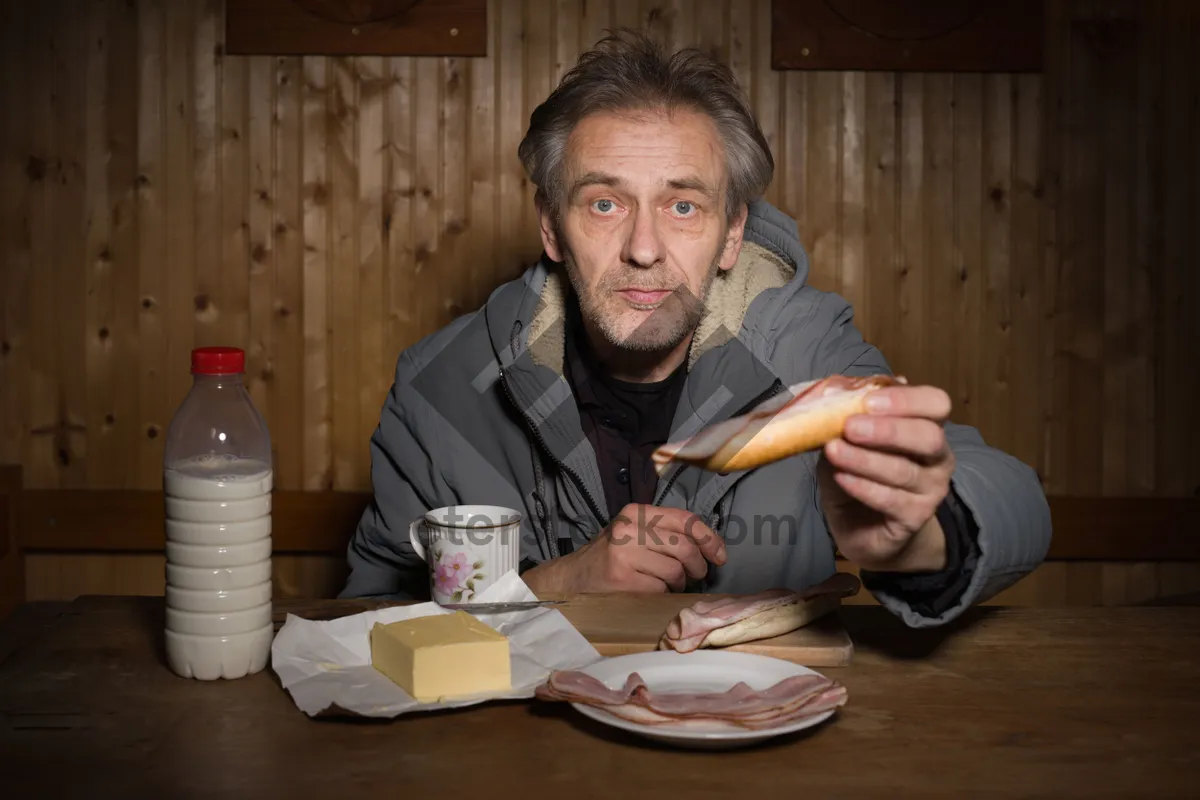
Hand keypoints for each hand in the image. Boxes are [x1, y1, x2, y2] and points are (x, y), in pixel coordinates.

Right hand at [522, 504, 726, 593]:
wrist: (572, 577)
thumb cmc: (610, 556)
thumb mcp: (634, 532)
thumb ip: (665, 532)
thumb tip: (710, 546)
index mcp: (637, 512)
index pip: (684, 520)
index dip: (708, 538)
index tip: (719, 555)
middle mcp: (630, 529)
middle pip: (684, 547)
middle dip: (698, 566)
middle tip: (696, 575)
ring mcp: (624, 554)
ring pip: (675, 571)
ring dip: (679, 583)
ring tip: (669, 583)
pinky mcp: (622, 579)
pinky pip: (659, 589)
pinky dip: (662, 593)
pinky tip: (651, 590)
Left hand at [817, 384, 955, 572]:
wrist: (861, 528)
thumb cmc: (858, 474)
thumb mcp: (845, 441)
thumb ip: (845, 417)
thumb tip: (834, 393)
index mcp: (925, 426)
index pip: (935, 403)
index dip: (906, 399)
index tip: (869, 400)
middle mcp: (937, 456)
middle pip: (929, 437)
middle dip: (888, 430)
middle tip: (851, 427)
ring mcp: (931, 489)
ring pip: (904, 471)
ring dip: (865, 459)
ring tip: (834, 452)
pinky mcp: (916, 517)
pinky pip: (891, 500)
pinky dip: (863, 487)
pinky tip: (841, 478)